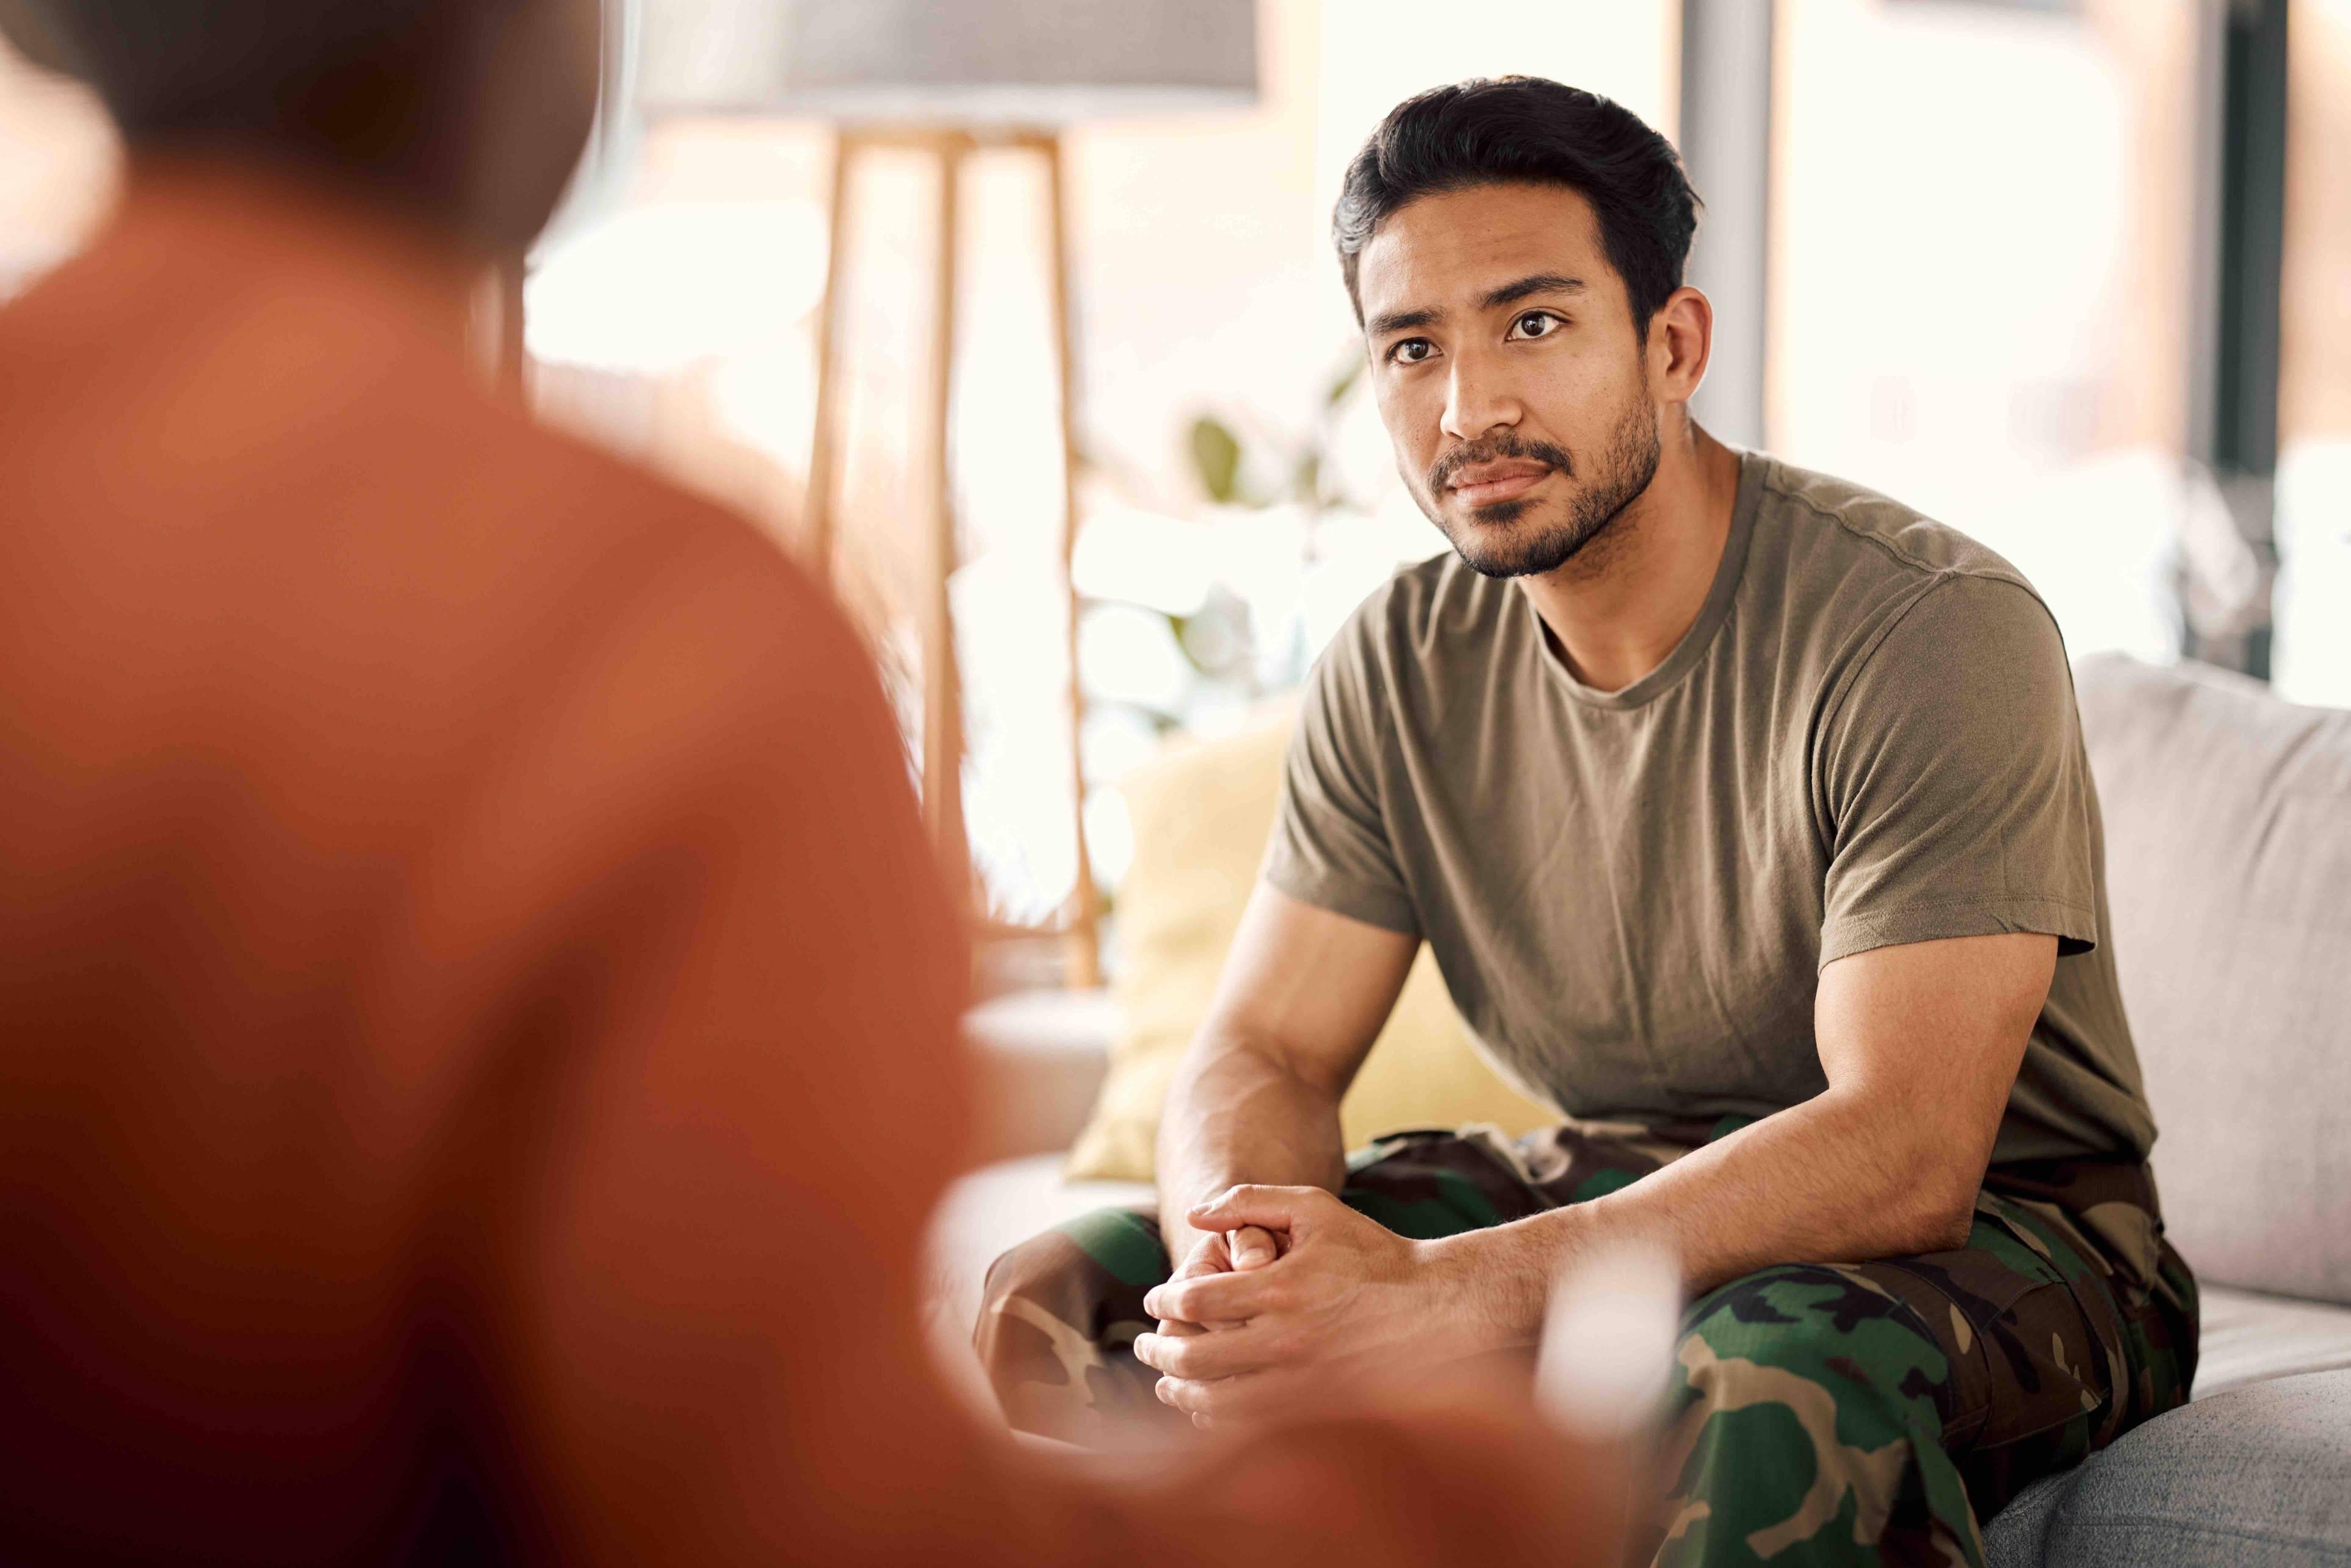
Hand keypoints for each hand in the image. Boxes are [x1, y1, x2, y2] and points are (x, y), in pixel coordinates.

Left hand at [1132, 1185, 1471, 1426]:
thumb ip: (1252, 1200)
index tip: (1155, 1298)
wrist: (1438, 1307)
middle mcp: (1288, 1341)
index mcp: (1282, 1288)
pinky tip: (1207, 1405)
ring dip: (1180, 1391)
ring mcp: (1303, 1383)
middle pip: (1195, 1358)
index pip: (1196, 1301)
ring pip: (1216, 1403)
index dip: (1165, 1299)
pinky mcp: (1317, 1411)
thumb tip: (1195, 1211)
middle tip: (1144, 1344)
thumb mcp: (1316, 1208)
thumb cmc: (1374, 1252)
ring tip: (1166, 1381)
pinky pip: (1251, 1428)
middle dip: (1159, 1351)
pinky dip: (1217, 1419)